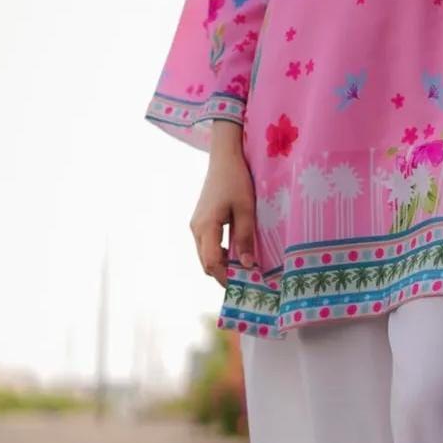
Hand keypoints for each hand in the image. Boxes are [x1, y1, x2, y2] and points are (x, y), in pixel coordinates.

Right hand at [190, 121, 256, 285]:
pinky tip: (235, 253)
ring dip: (221, 265)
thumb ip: (245, 237)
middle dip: (223, 275)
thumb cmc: (236, 180)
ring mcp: (196, 225)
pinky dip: (219, 254)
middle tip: (246, 282)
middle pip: (206, 263)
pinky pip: (207, 245)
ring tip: (243, 270)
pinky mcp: (200, 221)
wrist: (224, 157)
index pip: (211, 263)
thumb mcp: (246, 209)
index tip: (243, 285)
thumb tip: (246, 264)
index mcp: (206, 227)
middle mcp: (196, 229)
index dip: (226, 278)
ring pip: (205, 255)